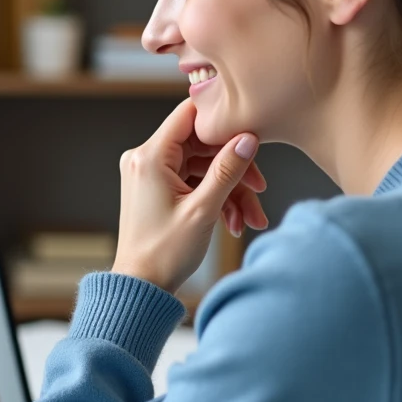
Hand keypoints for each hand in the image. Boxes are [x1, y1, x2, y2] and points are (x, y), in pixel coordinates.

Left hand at [110, 98, 268, 294]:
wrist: (141, 288)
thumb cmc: (163, 254)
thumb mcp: (203, 210)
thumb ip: (227, 170)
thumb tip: (248, 138)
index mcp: (150, 156)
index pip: (190, 114)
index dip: (222, 122)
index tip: (250, 134)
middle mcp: (146, 158)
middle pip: (202, 144)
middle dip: (235, 169)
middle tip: (260, 191)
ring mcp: (152, 173)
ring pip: (204, 166)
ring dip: (231, 190)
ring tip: (250, 220)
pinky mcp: (159, 188)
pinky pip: (195, 181)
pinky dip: (216, 198)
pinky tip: (234, 222)